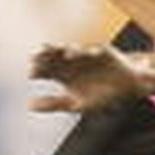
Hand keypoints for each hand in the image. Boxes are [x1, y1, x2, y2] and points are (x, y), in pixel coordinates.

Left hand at [28, 44, 148, 112]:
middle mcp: (71, 62)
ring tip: (56, 52)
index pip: (45, 70)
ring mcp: (86, 55)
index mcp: (62, 74)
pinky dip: (90, 51)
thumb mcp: (75, 104)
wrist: (125, 88)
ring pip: (71, 50)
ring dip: (64, 49)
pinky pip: (95, 50)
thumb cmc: (99, 96)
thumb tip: (29, 105)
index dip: (37, 71)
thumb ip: (53, 104)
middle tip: (35, 57)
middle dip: (45, 56)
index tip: (30, 74)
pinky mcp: (102, 51)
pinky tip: (85, 54)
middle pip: (54, 56)